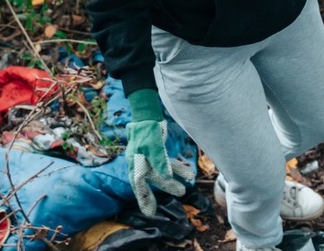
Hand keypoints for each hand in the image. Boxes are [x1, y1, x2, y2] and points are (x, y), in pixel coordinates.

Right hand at [125, 90, 188, 215]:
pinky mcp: (156, 151)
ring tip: (185, 189)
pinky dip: (176, 168)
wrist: (147, 111)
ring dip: (173, 179)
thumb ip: (159, 161)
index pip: (139, 184)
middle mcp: (140, 161)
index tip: (150, 212)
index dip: (144, 199)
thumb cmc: (147, 127)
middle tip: (172, 200)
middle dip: (163, 189)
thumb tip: (166, 177)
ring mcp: (147, 156)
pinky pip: (166, 162)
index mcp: (135, 162)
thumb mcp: (154, 144)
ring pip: (161, 171)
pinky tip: (188, 174)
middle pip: (151, 179)